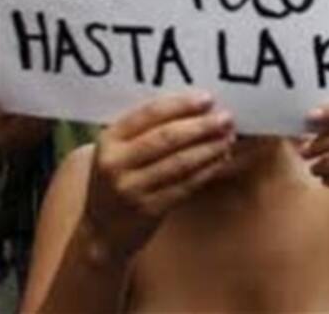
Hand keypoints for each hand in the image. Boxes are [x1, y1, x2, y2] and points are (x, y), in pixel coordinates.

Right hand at [83, 92, 234, 261]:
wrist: (100, 230)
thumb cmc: (119, 177)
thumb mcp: (119, 150)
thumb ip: (146, 129)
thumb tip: (195, 108)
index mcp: (109, 139)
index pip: (149, 114)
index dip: (181, 105)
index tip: (207, 99)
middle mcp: (116, 163)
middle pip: (167, 137)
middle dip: (201, 126)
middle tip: (226, 118)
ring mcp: (132, 188)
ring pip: (180, 162)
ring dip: (209, 148)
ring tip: (228, 137)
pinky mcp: (149, 210)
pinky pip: (185, 185)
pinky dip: (207, 170)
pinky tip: (221, 159)